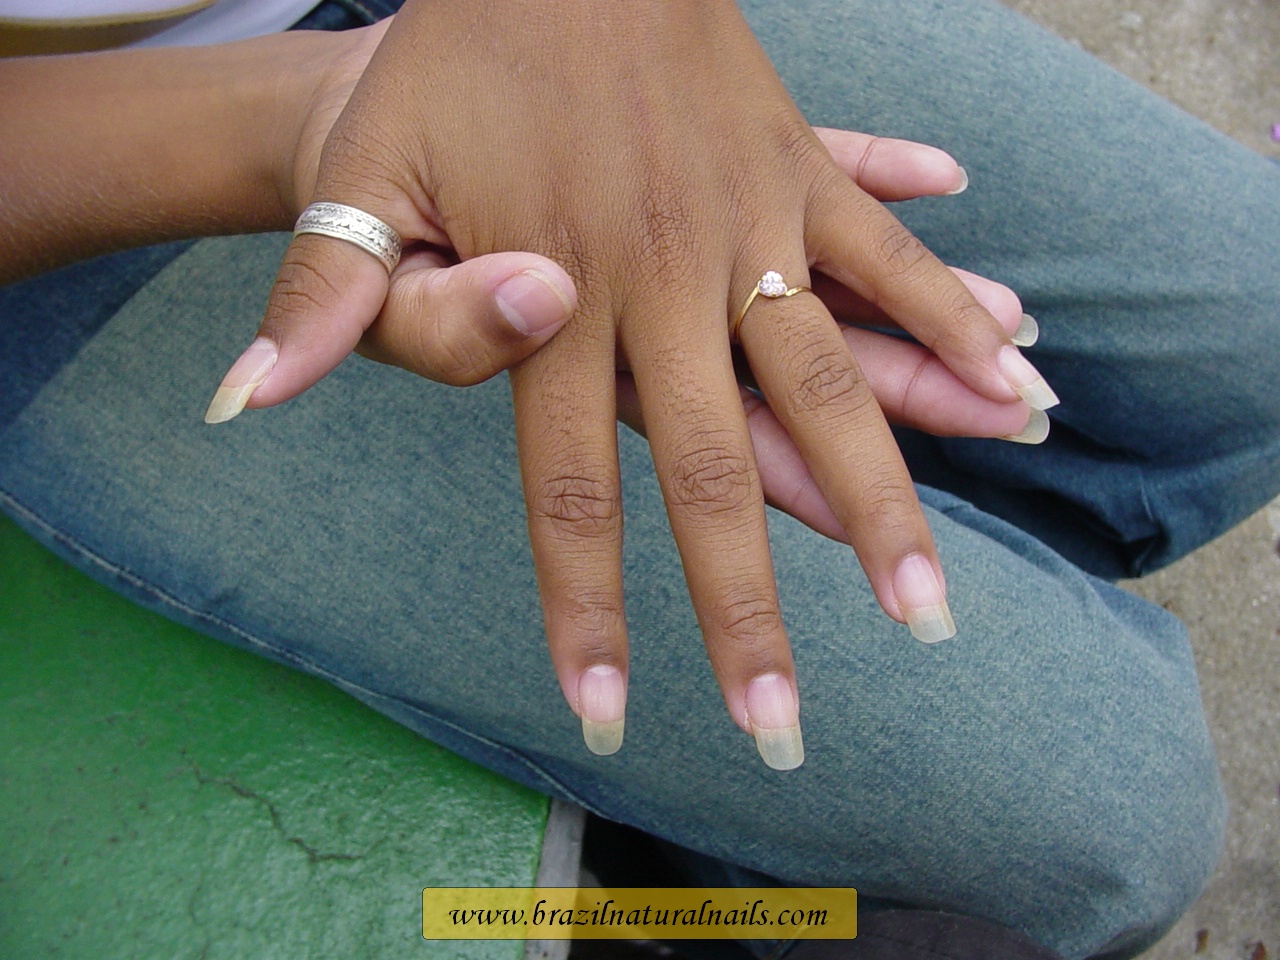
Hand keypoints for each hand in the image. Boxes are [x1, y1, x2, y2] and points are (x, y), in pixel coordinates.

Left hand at [232, 1, 1060, 769]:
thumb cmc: (446, 64)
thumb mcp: (358, 179)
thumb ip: (325, 302)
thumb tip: (260, 401)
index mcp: (559, 299)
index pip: (570, 493)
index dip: (587, 611)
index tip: (608, 720)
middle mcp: (664, 278)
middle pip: (716, 471)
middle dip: (747, 610)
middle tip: (781, 727)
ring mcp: (743, 220)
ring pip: (832, 378)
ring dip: (887, 499)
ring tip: (929, 607)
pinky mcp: (794, 164)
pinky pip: (887, 252)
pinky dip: (952, 310)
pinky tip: (1016, 371)